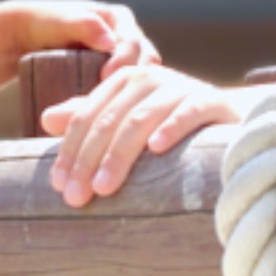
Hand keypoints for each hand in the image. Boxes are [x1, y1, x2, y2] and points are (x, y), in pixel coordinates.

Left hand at [0, 0, 160, 102]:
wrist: (27, 36)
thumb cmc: (43, 23)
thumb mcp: (62, 20)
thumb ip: (83, 25)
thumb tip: (109, 42)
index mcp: (120, 20)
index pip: (134, 45)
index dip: (124, 63)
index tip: (105, 79)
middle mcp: (127, 40)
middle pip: (143, 67)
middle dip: (133, 86)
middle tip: (113, 105)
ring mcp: (122, 62)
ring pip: (140, 85)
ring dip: (131, 102)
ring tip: (114, 118)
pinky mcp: (114, 81)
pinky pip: (127, 96)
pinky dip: (123, 109)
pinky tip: (115, 123)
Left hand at [42, 64, 243, 207]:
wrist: (229, 121)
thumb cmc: (169, 124)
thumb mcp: (127, 120)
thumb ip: (90, 117)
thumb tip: (46, 118)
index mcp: (122, 82)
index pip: (86, 116)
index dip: (69, 151)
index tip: (58, 186)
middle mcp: (148, 79)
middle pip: (108, 120)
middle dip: (88, 160)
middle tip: (76, 196)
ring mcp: (180, 87)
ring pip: (140, 119)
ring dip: (119, 155)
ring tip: (104, 187)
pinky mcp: (210, 100)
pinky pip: (188, 112)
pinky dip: (171, 127)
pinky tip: (156, 148)